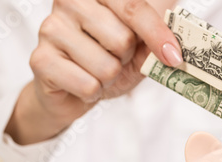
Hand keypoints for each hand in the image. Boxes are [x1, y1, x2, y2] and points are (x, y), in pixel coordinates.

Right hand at [6, 0, 180, 143]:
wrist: (76, 89)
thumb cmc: (111, 59)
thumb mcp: (141, 44)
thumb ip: (159, 31)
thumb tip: (181, 37)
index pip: (134, 7)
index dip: (158, 34)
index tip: (174, 56)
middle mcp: (69, 0)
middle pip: (122, 39)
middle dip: (126, 58)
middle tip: (114, 58)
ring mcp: (50, 28)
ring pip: (106, 66)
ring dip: (109, 78)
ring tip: (97, 71)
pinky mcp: (40, 59)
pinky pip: (87, 84)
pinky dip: (93, 92)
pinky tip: (82, 83)